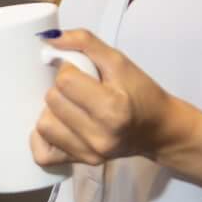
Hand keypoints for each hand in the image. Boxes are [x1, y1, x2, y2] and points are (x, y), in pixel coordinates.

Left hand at [29, 30, 194, 169]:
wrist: (159, 129)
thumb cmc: (140, 94)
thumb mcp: (119, 61)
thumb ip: (84, 42)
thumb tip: (49, 39)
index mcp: (113, 108)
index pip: (65, 81)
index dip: (69, 69)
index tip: (82, 72)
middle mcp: (100, 135)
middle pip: (52, 101)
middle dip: (61, 89)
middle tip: (79, 89)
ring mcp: (90, 153)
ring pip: (43, 125)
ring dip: (53, 111)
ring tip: (72, 107)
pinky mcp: (82, 163)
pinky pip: (43, 153)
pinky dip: (44, 138)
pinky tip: (60, 126)